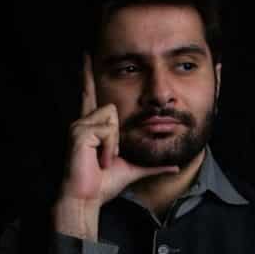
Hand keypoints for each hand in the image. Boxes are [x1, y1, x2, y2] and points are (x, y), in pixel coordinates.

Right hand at [59, 53, 179, 206]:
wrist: (87, 199)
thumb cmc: (103, 185)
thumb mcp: (134, 169)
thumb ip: (153, 165)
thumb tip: (175, 166)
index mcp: (93, 126)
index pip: (90, 95)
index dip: (87, 76)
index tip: (86, 54)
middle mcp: (83, 121)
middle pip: (114, 108)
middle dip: (118, 135)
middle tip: (109, 157)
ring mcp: (79, 125)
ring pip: (113, 116)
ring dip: (114, 142)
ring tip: (104, 159)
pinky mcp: (79, 132)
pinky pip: (108, 129)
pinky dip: (109, 147)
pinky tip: (100, 159)